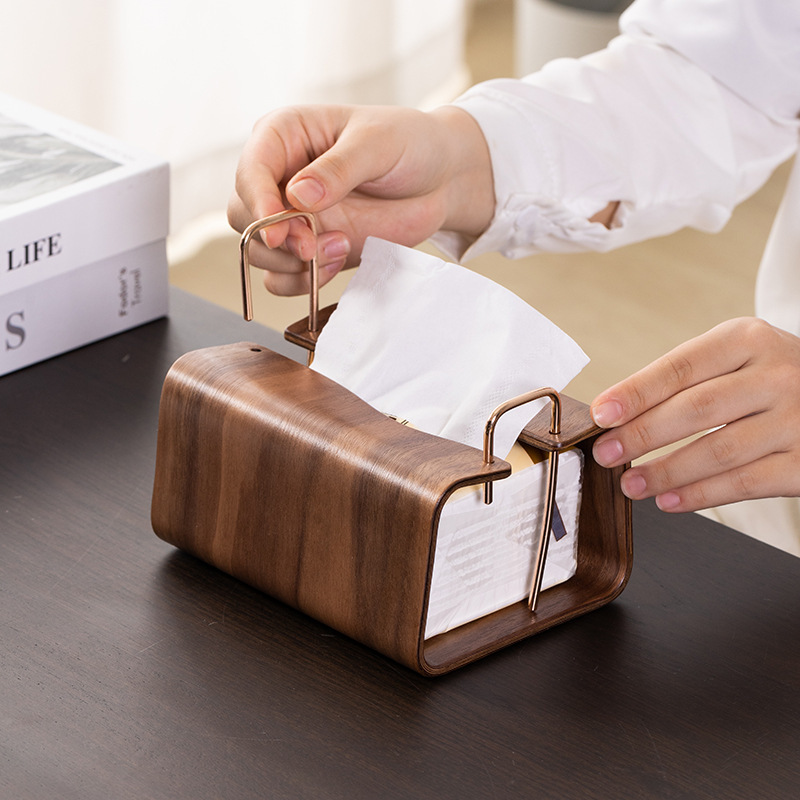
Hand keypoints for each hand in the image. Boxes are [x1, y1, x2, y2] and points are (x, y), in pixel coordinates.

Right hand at [227, 104, 494, 295]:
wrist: (440, 180)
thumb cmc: (409, 145)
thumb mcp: (378, 144)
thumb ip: (338, 168)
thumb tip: (299, 195)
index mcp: (284, 135)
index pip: (251, 169)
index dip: (257, 201)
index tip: (277, 229)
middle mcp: (279, 177)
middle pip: (244, 216)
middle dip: (274, 239)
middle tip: (311, 246)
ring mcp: (292, 217)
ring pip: (258, 252)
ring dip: (291, 263)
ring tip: (339, 248)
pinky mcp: (309, 249)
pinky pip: (283, 277)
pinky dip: (301, 281)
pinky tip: (336, 263)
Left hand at [590, 317, 799, 511]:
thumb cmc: (768, 378)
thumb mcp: (736, 358)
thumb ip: (683, 380)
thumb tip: (615, 415)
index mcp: (747, 340)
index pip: (679, 367)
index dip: (635, 393)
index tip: (601, 414)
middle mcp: (776, 375)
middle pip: (696, 409)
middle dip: (642, 435)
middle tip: (606, 454)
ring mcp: (797, 418)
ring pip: (719, 450)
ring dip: (666, 472)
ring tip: (631, 484)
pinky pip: (746, 483)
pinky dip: (701, 495)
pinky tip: (670, 501)